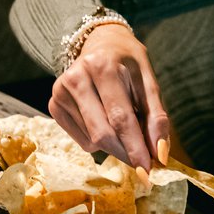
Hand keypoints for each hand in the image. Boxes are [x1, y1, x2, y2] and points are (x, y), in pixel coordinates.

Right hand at [48, 24, 170, 172]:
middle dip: (125, 152)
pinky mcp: (53, 105)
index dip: (135, 147)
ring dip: (115, 144)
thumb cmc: (128, 64)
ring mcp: (60, 92)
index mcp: (103, 66)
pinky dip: (99, 140)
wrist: (98, 43)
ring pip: (93, 141)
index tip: (147, 170)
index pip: (120, 117)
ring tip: (122, 123)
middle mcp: (76, 77)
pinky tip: (102, 118)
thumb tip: (159, 154)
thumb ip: (156, 118)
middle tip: (143, 160)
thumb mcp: (148, 82)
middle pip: (102, 133)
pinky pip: (83, 141)